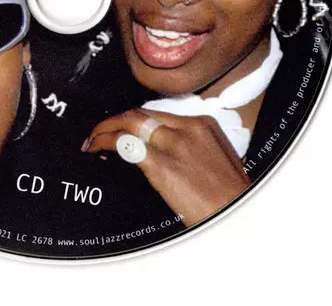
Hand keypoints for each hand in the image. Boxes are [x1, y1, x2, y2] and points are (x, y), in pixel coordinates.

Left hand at [82, 108, 250, 225]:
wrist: (240, 217)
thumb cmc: (231, 198)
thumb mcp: (217, 162)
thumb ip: (192, 149)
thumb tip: (166, 152)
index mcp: (202, 125)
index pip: (157, 114)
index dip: (132, 119)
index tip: (120, 126)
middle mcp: (187, 129)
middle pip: (141, 115)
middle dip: (115, 120)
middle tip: (98, 130)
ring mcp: (174, 145)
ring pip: (130, 124)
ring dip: (105, 129)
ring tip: (92, 139)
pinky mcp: (163, 164)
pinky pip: (126, 145)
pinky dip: (106, 142)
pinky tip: (96, 148)